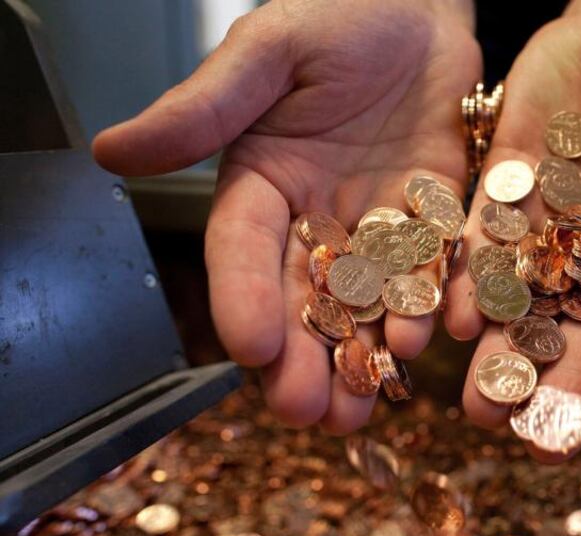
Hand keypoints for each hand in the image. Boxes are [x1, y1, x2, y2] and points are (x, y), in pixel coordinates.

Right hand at [93, 0, 480, 431]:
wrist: (418, 4)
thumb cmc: (335, 14)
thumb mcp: (266, 54)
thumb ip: (204, 106)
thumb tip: (111, 150)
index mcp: (261, 181)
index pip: (241, 249)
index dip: (241, 297)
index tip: (248, 348)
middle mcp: (314, 216)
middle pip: (302, 296)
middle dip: (303, 357)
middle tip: (306, 413)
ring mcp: (376, 224)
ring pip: (363, 302)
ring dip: (360, 355)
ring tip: (360, 407)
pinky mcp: (431, 219)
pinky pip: (427, 272)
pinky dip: (424, 307)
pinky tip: (423, 342)